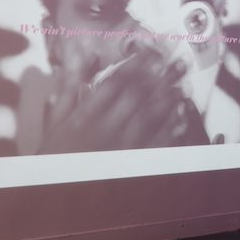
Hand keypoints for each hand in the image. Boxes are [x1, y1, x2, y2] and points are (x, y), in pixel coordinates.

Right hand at [36, 47, 207, 152]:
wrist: (57, 187)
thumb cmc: (56, 153)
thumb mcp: (55, 120)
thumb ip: (69, 88)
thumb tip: (87, 57)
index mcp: (86, 114)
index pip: (116, 82)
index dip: (138, 64)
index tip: (153, 51)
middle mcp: (105, 128)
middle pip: (138, 95)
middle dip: (161, 76)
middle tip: (178, 61)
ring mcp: (120, 146)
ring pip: (150, 118)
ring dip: (169, 100)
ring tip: (184, 85)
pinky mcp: (130, 164)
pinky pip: (153, 146)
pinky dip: (169, 132)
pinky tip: (181, 119)